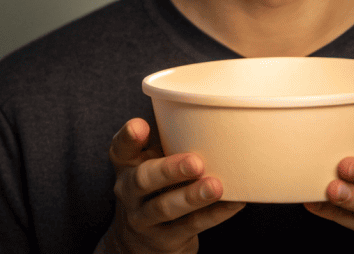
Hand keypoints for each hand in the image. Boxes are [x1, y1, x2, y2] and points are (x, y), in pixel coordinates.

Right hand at [96, 118, 244, 253]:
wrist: (139, 243)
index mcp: (125, 166)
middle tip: (195, 162)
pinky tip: (233, 203)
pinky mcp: (164, 239)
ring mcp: (144, 218)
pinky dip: (213, 215)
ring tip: (216, 186)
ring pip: (165, 207)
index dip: (128, 138)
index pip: (120, 149)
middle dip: (169, 170)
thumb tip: (215, 113)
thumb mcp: (150, 163)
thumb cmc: (154, 188)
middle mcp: (128, 191)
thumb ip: (169, 142)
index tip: (141, 125)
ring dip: (191, 197)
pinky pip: (190, 226)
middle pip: (142, 180)